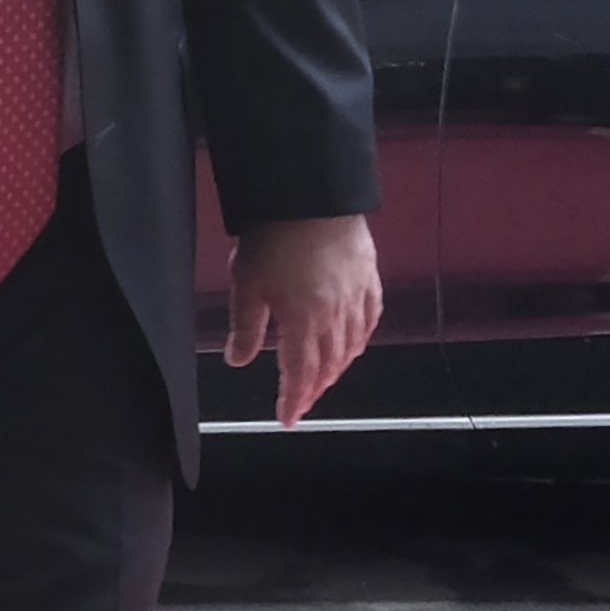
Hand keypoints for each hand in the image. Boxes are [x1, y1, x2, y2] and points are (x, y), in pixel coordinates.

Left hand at [221, 215, 382, 424]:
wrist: (312, 193)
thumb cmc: (275, 234)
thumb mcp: (247, 282)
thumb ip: (246, 326)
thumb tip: (239, 359)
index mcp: (303, 321)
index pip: (300, 374)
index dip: (294, 400)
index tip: (288, 417)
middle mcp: (334, 316)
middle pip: (328, 366)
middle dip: (314, 389)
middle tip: (302, 402)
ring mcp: (355, 297)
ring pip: (351, 347)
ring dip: (337, 369)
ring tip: (324, 379)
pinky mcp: (368, 278)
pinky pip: (370, 319)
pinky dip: (361, 338)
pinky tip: (355, 344)